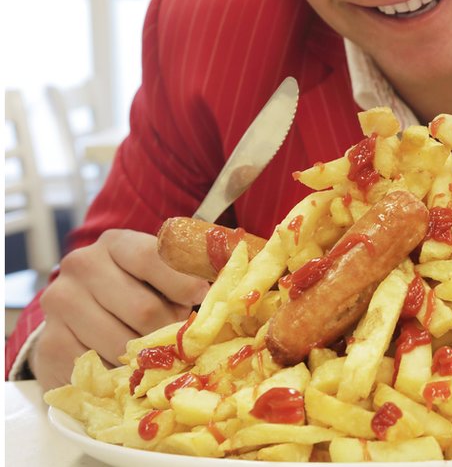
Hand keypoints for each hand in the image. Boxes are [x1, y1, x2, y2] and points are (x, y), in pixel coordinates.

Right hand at [30, 229, 209, 390]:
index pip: (153, 257)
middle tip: (182, 341)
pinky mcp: (50, 343)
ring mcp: (61, 303)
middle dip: (170, 331)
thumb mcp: (165, 274)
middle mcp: (82, 266)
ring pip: (122, 343)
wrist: (83, 315)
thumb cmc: (139, 291)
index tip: (203, 298)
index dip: (183, 282)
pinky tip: (128, 372)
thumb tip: (234, 277)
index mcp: (117, 243)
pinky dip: (119, 376)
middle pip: (143, 308)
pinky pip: (97, 368)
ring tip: (156, 357)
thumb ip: (193, 273)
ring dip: (147, 357)